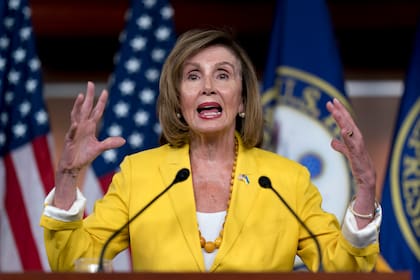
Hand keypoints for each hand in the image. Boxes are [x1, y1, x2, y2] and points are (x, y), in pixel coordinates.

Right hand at [53, 82, 124, 208]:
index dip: (101, 102)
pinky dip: (74, 128)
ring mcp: (75, 132)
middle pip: (86, 108)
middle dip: (89, 96)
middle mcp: (82, 126)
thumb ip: (110, 143)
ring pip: (77, 115)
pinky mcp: (70, 140)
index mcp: (90, 127)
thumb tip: (123, 140)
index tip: (105, 91)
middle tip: (90, 83)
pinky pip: (72, 132)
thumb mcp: (100, 148)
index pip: (96, 111)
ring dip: (78, 106)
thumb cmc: (84, 155)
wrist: (73, 166)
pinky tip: (76, 123)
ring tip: (82, 96)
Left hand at [326, 98, 376, 227]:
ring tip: (335, 111)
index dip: (339, 111)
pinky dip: (348, 137)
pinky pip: (352, 144)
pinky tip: (342, 130)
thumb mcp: (346, 153)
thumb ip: (340, 146)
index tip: (332, 102)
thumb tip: (332, 141)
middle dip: (340, 111)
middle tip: (332, 101)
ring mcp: (358, 146)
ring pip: (350, 130)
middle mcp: (357, 139)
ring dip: (343, 121)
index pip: (345, 121)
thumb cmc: (358, 164)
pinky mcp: (357, 155)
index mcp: (353, 137)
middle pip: (348, 122)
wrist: (367, 179)